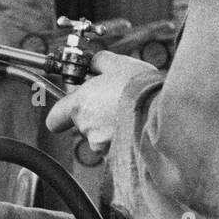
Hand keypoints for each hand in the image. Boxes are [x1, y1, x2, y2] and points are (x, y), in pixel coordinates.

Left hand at [45, 50, 162, 154]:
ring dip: (110, 125)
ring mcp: (102, 144)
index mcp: (79, 105)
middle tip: (113, 99)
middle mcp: (87, 128)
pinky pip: (116, 145)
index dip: (62, 111)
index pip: (54, 118)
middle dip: (94, 112)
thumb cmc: (140, 88)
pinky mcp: (118, 155)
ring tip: (130, 111)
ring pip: (100, 135)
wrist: (165, 112)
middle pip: (82, 123)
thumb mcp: (118, 63)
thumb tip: (95, 63)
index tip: (74, 103)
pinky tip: (137, 124)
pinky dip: (123, 136)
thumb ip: (99, 62)